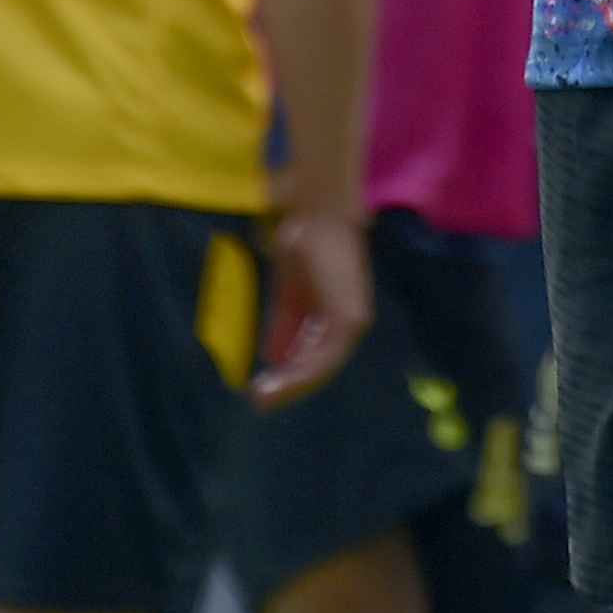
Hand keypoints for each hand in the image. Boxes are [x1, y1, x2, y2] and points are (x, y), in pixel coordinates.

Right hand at [252, 209, 372, 407]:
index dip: (291, 374)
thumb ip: (284, 325)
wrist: (314, 213)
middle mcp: (350, 322)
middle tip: (259, 399)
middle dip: (288, 385)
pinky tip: (277, 380)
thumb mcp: (288, 293)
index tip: (265, 388)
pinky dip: (300, 372)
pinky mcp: (349, 319)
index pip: (315, 355)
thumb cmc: (304, 243)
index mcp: (337, 315)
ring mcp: (353, 321)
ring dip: (291, 384)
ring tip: (262, 396)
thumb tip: (273, 358)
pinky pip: (325, 357)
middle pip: (319, 366)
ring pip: (321, 367)